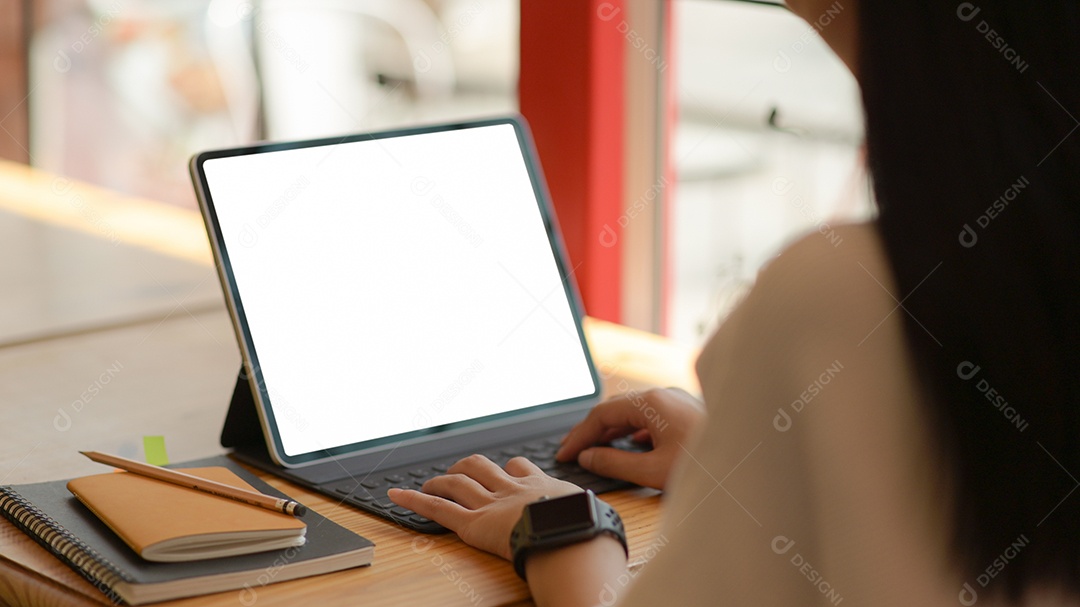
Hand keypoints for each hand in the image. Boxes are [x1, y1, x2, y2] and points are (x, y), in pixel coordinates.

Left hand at [388, 455, 581, 559]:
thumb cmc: (587, 531)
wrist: (571, 536)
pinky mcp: (474, 523)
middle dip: (468, 467)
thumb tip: (602, 528)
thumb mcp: (593, 516)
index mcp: (542, 486)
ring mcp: (491, 503)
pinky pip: (439, 509)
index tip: (506, 472)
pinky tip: (397, 496)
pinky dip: (414, 501)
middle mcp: (513, 488)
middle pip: (483, 466)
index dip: (509, 469)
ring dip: (440, 481)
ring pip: (458, 482)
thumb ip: (587, 515)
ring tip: (431, 484)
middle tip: (460, 473)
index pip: (521, 468)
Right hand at [556, 387, 705, 489]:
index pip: (601, 414)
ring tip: (595, 450)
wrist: (754, 464)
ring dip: (612, 431)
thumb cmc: (708, 466)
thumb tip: (588, 458)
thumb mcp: (653, 471)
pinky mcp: (688, 414)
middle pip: (616, 409)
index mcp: (652, 402)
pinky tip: (630, 447)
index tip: (564, 455)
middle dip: (592, 431)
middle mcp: (664, 395)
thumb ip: (614, 464)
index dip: (578, 436)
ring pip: (634, 412)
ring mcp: (677, 402)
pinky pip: (651, 418)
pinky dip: (633, 432)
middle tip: (572, 451)